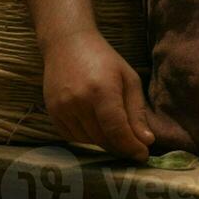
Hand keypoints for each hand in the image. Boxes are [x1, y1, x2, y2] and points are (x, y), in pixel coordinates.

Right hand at [42, 28, 154, 160]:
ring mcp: (62, 108)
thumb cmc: (104, 59)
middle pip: (103, 139)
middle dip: (121, 146)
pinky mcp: (52, 112)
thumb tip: (146, 141)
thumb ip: (136, 112)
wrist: (67, 44)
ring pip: (88, 141)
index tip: (143, 155)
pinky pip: (73, 137)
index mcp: (102, 90)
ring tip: (115, 130)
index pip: (117, 130)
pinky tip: (96, 125)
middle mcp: (79, 101)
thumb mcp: (128, 79)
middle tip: (134, 146)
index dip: (131, 146)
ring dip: (105, 142)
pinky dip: (87, 137)